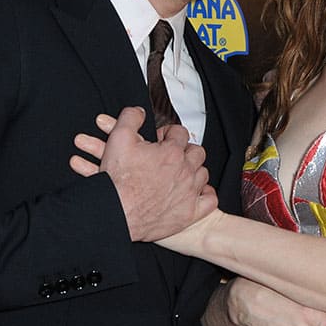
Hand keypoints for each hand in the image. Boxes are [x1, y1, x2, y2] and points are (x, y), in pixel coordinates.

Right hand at [71, 107, 214, 240]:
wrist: (115, 212)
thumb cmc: (117, 181)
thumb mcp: (118, 139)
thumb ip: (131, 118)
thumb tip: (139, 112)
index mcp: (171, 152)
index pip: (180, 133)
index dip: (168, 133)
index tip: (160, 139)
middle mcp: (185, 171)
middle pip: (196, 152)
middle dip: (184, 150)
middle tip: (171, 155)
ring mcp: (189, 192)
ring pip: (203, 174)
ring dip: (193, 171)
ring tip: (180, 172)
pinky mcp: (189, 213)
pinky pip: (210, 200)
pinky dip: (206, 194)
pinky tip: (196, 192)